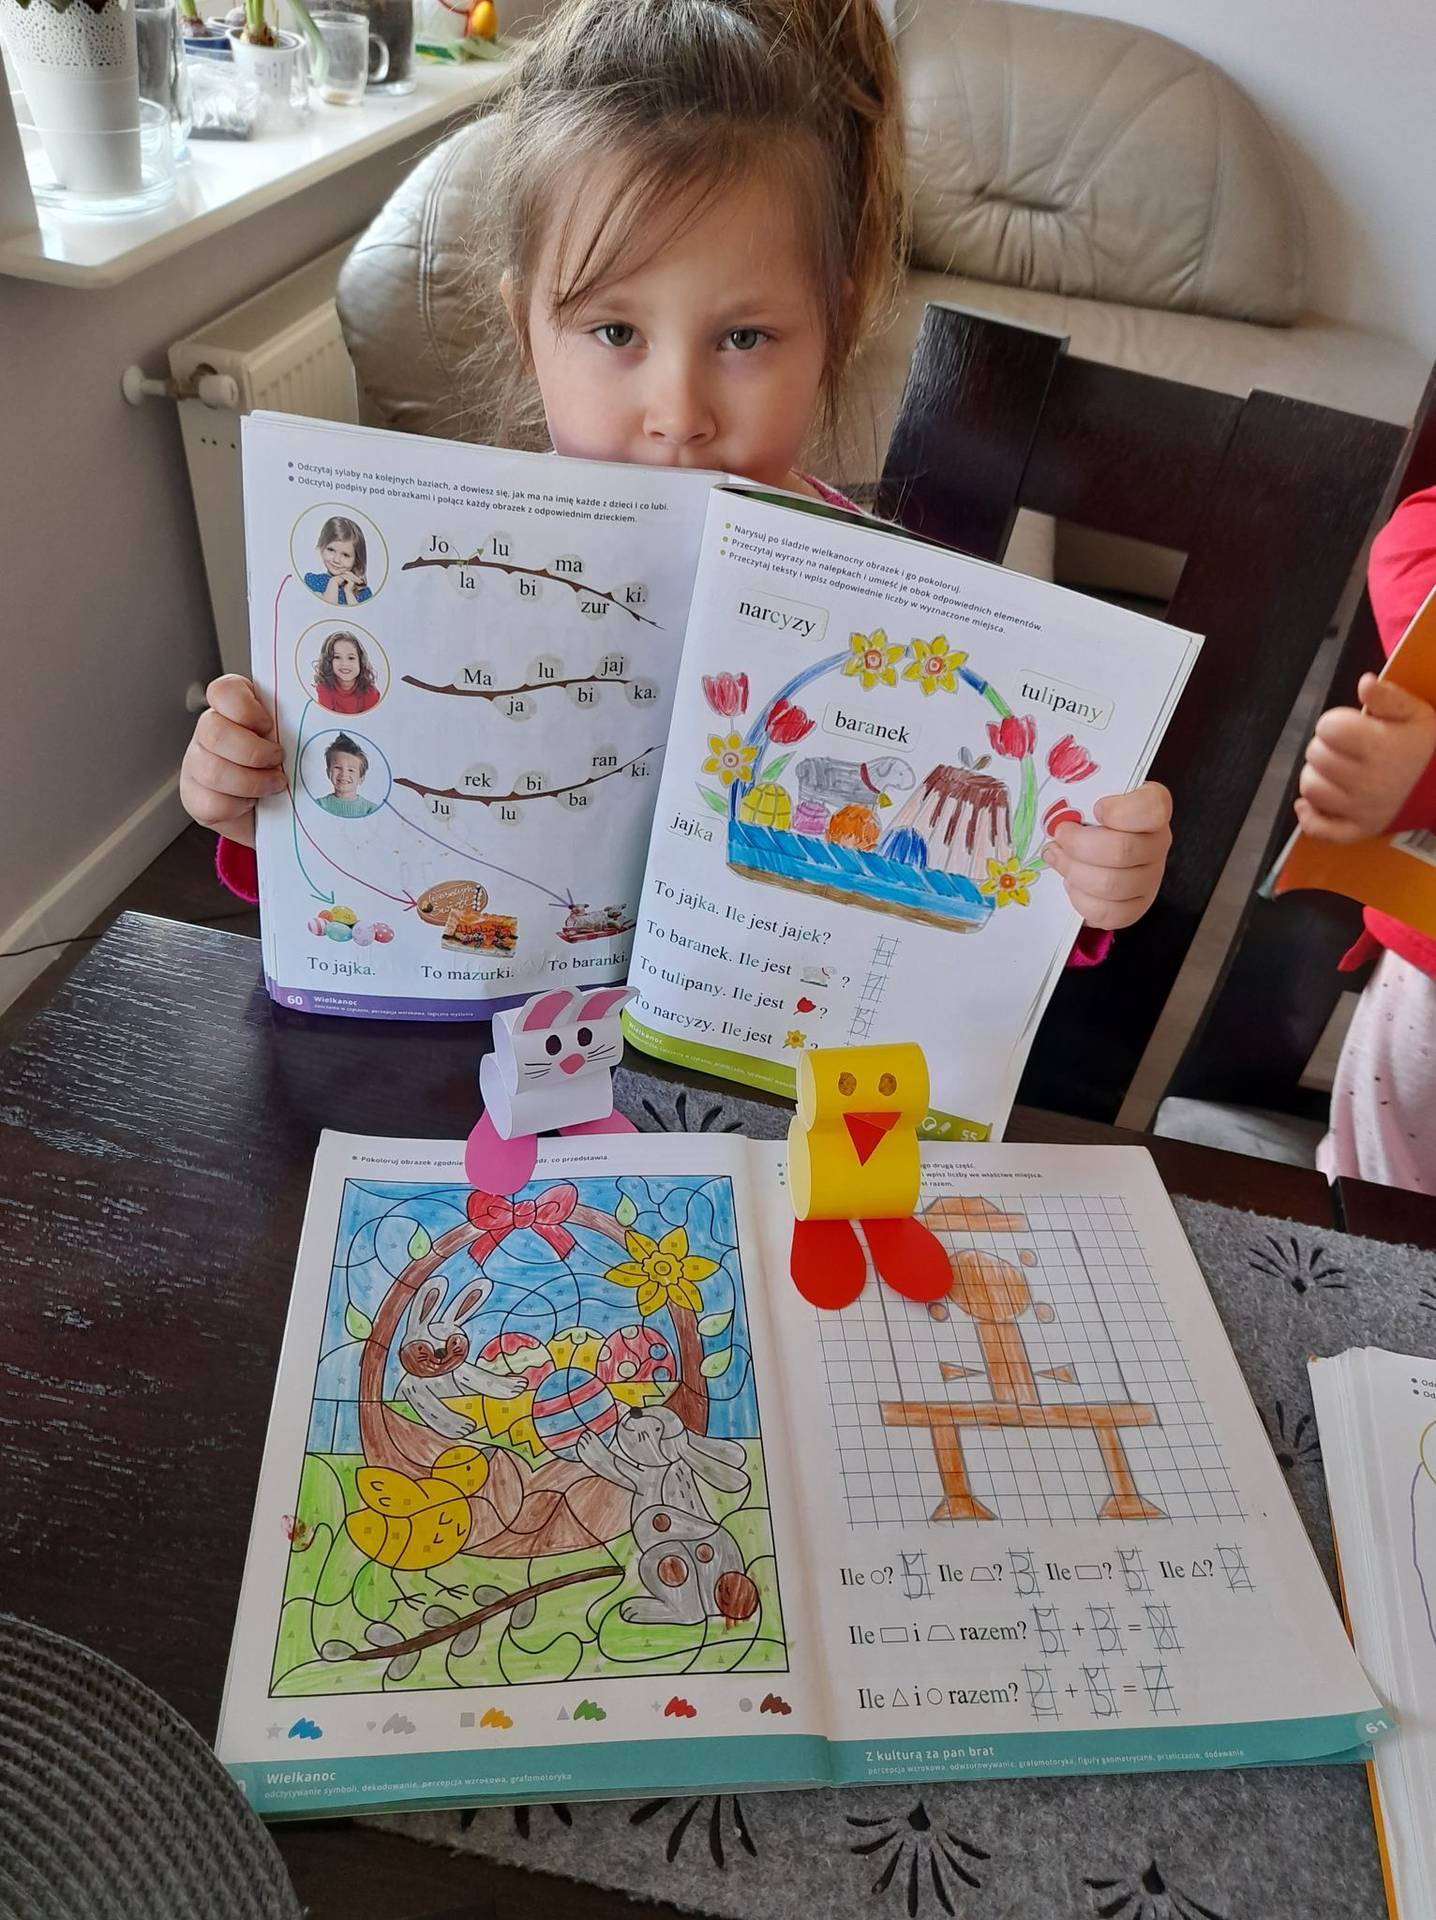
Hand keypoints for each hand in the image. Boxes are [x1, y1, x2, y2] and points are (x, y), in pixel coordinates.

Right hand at [179, 674, 285, 847]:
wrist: (276, 808)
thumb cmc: (284, 765)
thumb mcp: (293, 736)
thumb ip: (295, 721)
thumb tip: (325, 716)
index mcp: (231, 707)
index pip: (223, 691)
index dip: (246, 709)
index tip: (268, 725)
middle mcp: (208, 731)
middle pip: (214, 732)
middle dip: (255, 752)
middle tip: (277, 760)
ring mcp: (196, 763)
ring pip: (213, 771)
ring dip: (252, 782)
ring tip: (273, 784)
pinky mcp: (195, 797)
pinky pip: (213, 803)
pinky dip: (239, 807)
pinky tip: (251, 803)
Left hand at [1042, 781, 1171, 929]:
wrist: (1100, 845)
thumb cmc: (1095, 815)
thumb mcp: (1093, 794)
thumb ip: (1084, 795)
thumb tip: (1060, 817)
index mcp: (1154, 809)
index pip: (1153, 809)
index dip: (1120, 811)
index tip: (1097, 809)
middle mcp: (1158, 844)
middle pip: (1121, 851)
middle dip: (1078, 846)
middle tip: (1058, 837)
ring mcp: (1151, 878)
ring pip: (1111, 885)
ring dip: (1073, 872)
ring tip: (1058, 859)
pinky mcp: (1137, 907)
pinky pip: (1107, 913)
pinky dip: (1080, 900)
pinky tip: (1072, 884)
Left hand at [1296, 675, 1435, 842]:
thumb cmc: (1429, 748)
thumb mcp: (1417, 713)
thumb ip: (1388, 697)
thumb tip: (1365, 682)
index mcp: (1381, 747)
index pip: (1329, 728)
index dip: (1333, 722)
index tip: (1348, 726)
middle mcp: (1369, 780)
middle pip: (1316, 757)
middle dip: (1324, 747)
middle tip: (1343, 748)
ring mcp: (1363, 808)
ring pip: (1311, 790)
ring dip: (1316, 776)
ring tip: (1334, 770)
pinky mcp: (1360, 829)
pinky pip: (1321, 829)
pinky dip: (1309, 817)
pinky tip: (1308, 803)